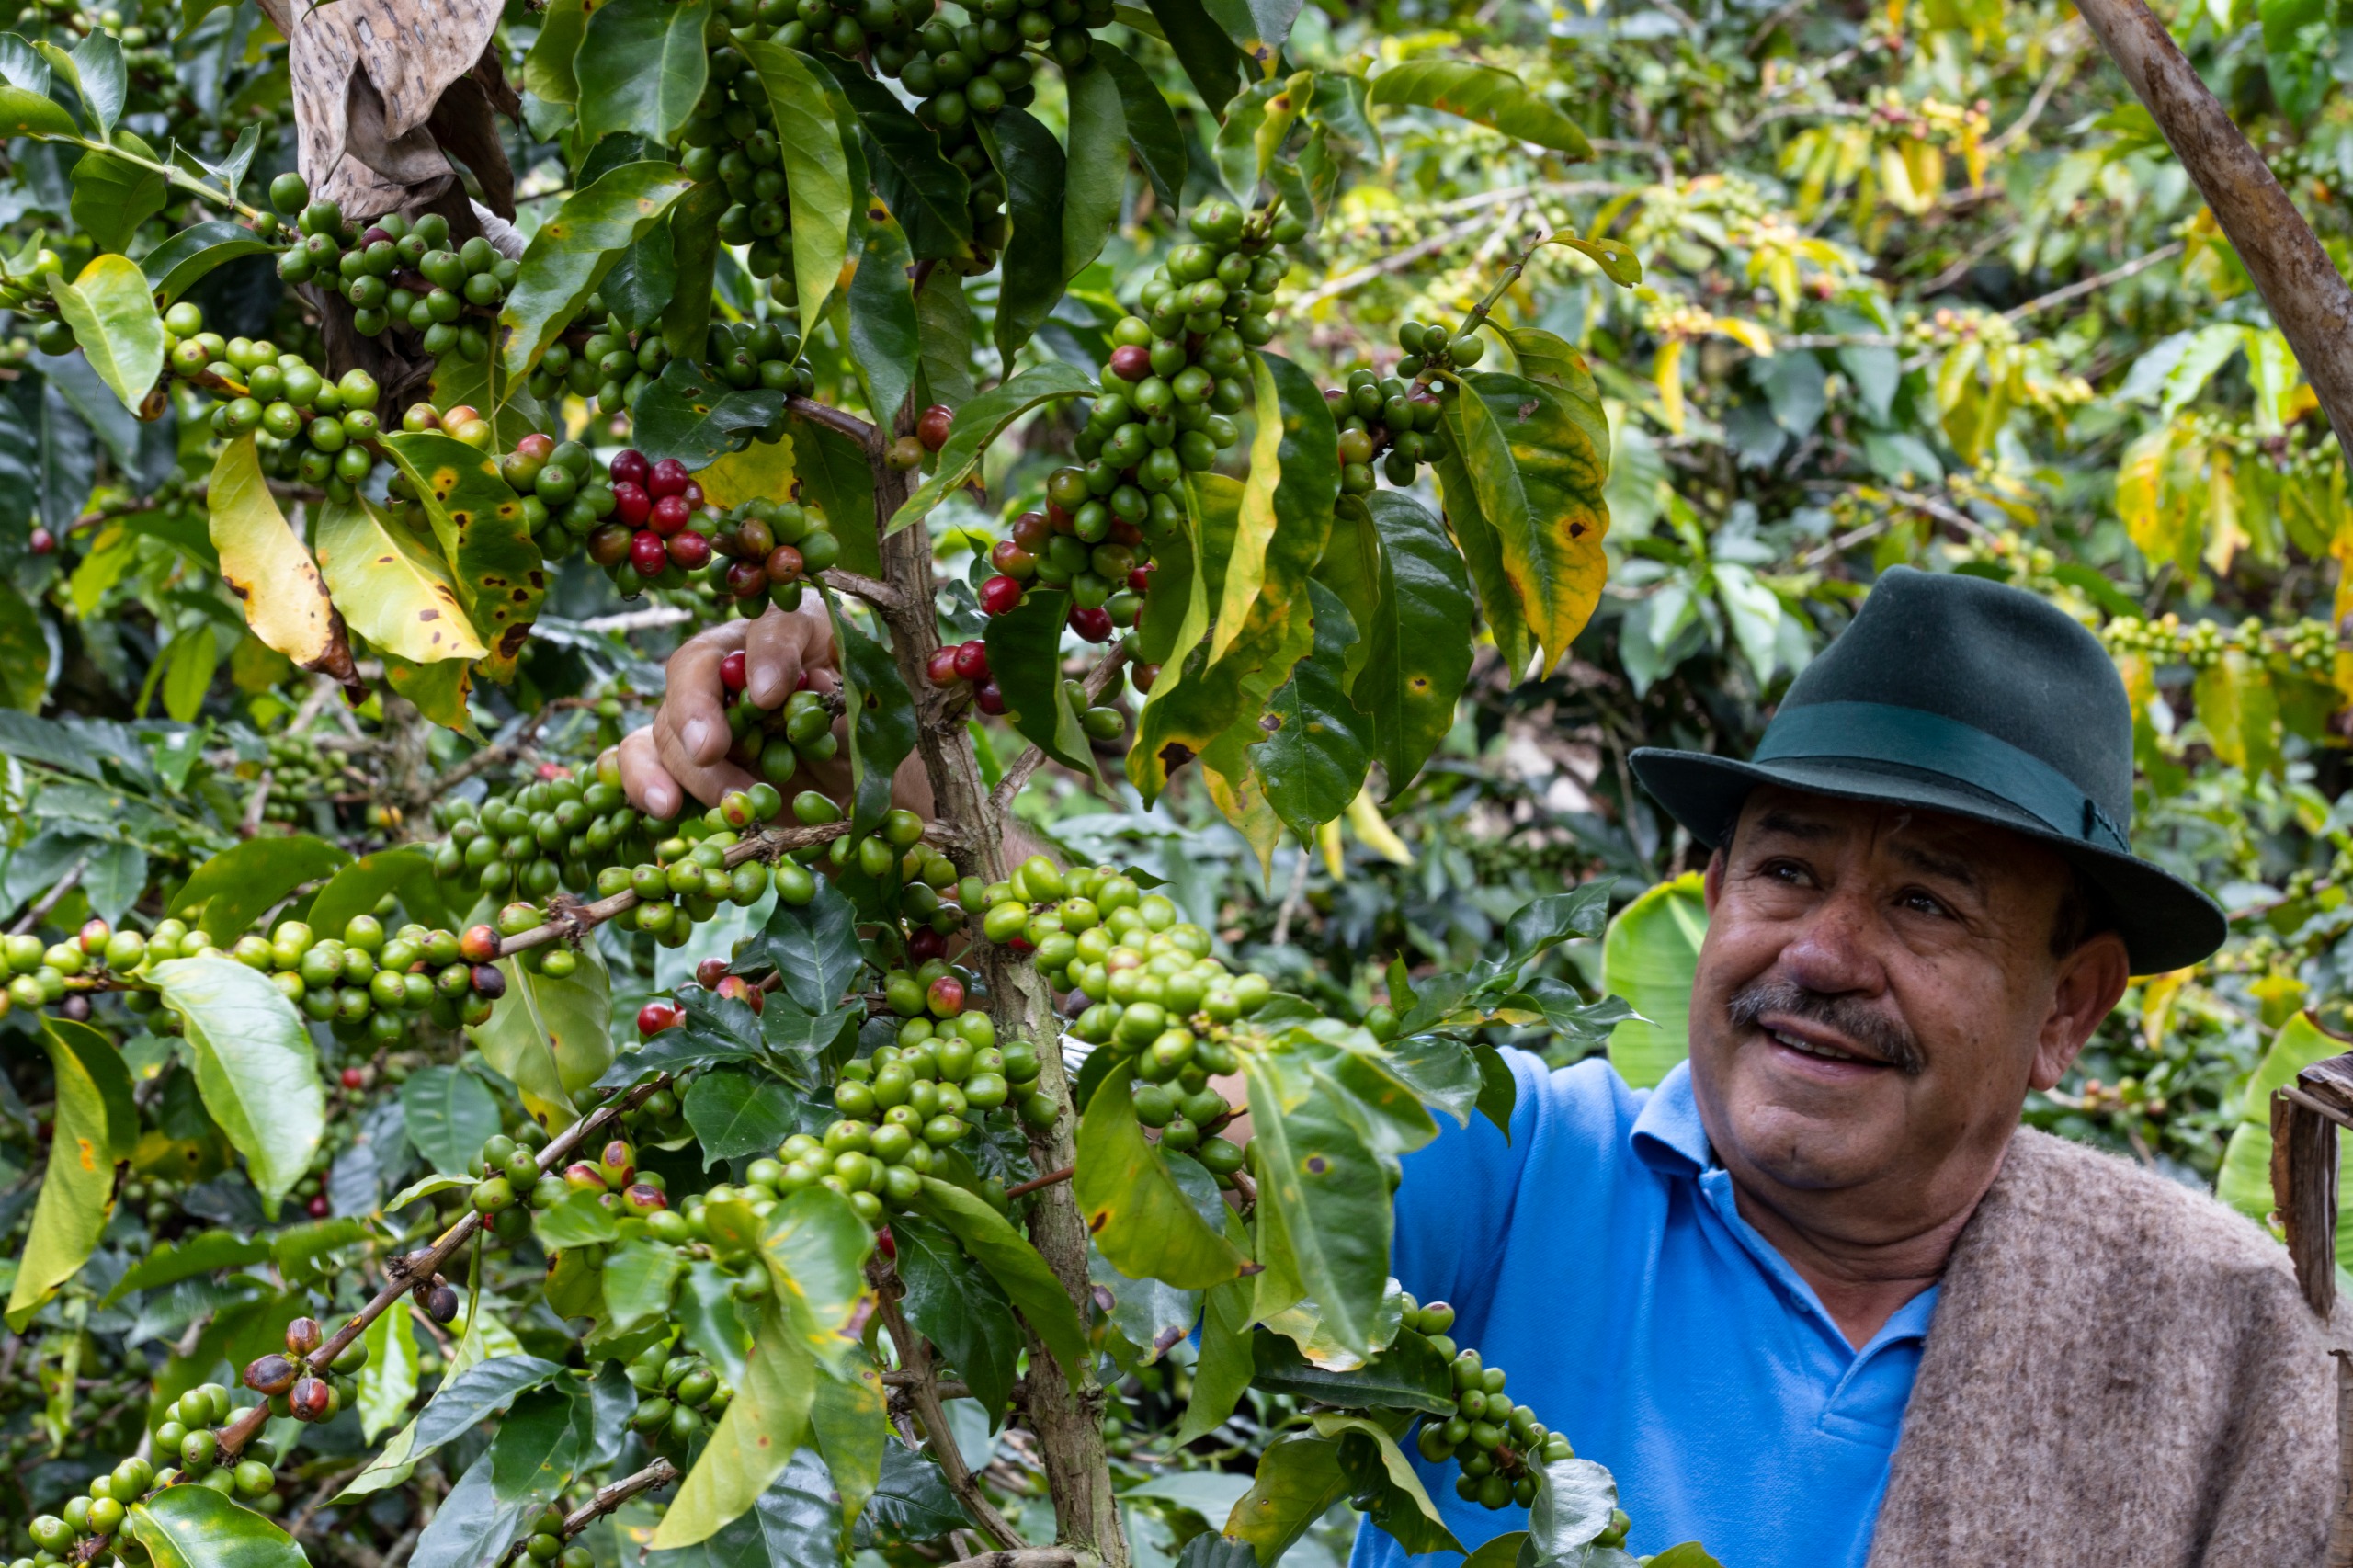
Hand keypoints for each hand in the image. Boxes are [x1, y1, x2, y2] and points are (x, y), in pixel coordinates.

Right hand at [603, 602, 842, 818]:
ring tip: (719, 801)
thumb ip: (844, 698)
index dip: (767, 655)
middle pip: (696, 670)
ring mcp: (704, 712)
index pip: (773, 627)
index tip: (770, 695)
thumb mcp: (870, 714)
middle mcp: (737, 662)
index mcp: (794, 637)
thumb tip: (811, 684)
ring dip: (686, 765)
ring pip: (666, 722)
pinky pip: (643, 759)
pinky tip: (663, 806)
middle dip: (698, 711)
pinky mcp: (683, 759)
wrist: (858, 796)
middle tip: (711, 750)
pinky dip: (643, 780)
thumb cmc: (866, 743)